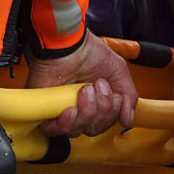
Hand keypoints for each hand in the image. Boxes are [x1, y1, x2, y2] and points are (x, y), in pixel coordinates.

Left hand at [22, 30, 136, 137]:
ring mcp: (60, 109)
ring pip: (76, 130)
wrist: (68, 43)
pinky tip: (71, 109)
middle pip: (92, 129)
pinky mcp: (44, 109)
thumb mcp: (118, 73)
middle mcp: (77, 108)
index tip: (114, 95)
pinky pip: (54, 130)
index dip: (111, 115)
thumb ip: (128, 97)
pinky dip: (66, 123)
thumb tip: (128, 121)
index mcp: (94, 102)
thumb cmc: (89, 52)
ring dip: (87, 112)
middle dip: (101, 111)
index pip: (104, 124)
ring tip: (85, 90)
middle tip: (98, 86)